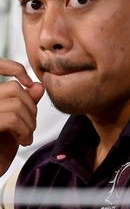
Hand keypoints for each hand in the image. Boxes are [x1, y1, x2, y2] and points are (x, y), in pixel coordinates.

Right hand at [0, 60, 43, 175]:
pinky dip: (25, 130)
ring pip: (16, 102)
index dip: (13, 67)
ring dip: (30, 121)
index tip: (28, 82)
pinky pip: (12, 118)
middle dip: (31, 107)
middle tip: (30, 127)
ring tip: (27, 136)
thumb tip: (38, 85)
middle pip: (14, 89)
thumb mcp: (14, 124)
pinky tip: (23, 142)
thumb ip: (23, 103)